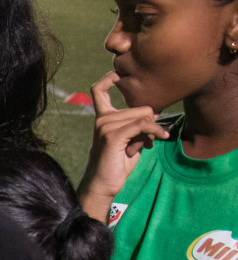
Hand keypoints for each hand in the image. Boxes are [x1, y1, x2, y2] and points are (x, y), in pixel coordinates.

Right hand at [80, 71, 169, 221]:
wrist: (104, 185)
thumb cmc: (117, 164)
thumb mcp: (131, 140)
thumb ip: (139, 125)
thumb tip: (155, 112)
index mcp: (103, 118)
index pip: (100, 89)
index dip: (110, 77)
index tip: (119, 74)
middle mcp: (102, 119)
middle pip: (140, 106)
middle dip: (150, 123)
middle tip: (146, 141)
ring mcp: (105, 126)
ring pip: (144, 115)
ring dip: (153, 130)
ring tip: (145, 146)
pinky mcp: (112, 136)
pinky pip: (142, 125)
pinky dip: (155, 131)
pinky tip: (159, 139)